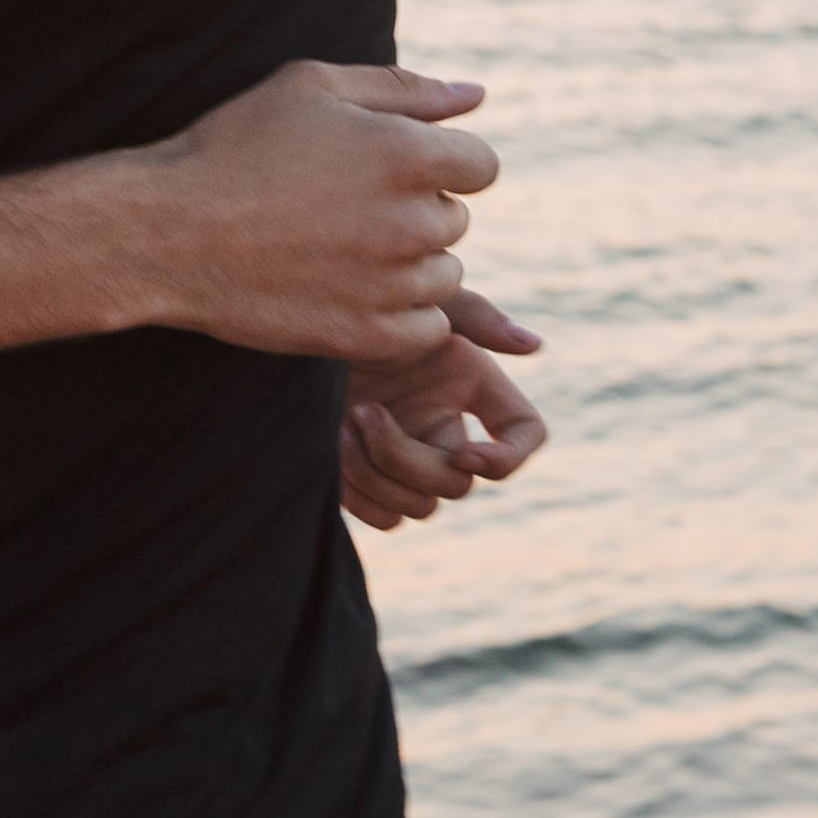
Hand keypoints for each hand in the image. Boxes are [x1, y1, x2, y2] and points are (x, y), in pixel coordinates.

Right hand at [140, 61, 503, 363]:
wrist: (166, 231)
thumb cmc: (235, 146)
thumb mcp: (312, 87)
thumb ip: (405, 89)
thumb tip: (476, 95)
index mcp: (408, 153)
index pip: (481, 165)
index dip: (440, 161)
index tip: (389, 169)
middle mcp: (411, 221)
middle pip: (456, 219)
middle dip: (415, 209)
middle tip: (344, 206)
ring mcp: (391, 285)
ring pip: (443, 275)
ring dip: (409, 264)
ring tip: (340, 248)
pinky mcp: (365, 335)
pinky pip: (426, 329)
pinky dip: (402, 315)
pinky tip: (353, 291)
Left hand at [341, 289, 548, 530]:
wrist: (283, 323)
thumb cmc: (347, 303)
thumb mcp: (412, 299)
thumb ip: (476, 316)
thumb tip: (534, 345)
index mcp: (465, 385)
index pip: (523, 433)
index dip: (509, 456)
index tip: (464, 455)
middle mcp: (442, 427)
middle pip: (457, 483)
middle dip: (406, 458)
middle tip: (362, 413)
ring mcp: (406, 459)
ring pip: (421, 507)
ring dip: (376, 474)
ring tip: (337, 430)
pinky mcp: (368, 482)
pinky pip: (386, 519)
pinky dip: (360, 497)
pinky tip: (329, 451)